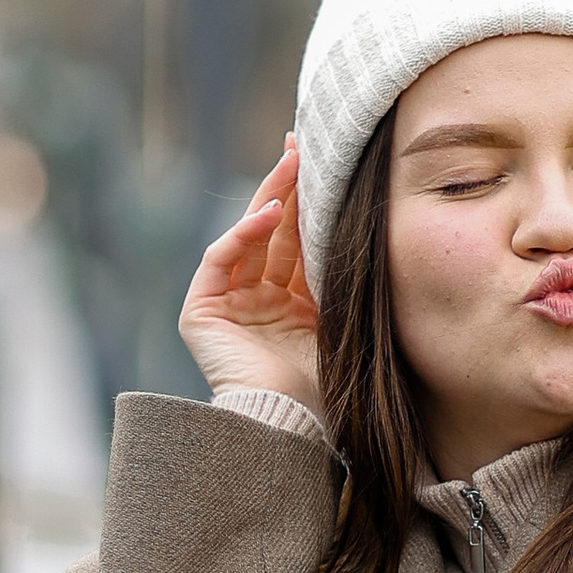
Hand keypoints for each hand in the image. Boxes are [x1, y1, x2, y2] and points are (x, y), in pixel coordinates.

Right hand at [180, 138, 321, 412]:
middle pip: (273, 234)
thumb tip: (372, 231)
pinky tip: (269, 211)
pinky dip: (243, 233)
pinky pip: (221, 260)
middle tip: (302, 146)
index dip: (310, 208)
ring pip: (249, 238)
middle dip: (287, 189)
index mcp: (291, 309)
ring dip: (269, 198)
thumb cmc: (324, 391)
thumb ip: (340, 282)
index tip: (327, 167)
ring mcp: (227, 306)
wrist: (289, 426)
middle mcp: (257, 303)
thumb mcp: (340, 323)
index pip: (299, 246)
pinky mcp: (201, 313)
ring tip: (291, 164)